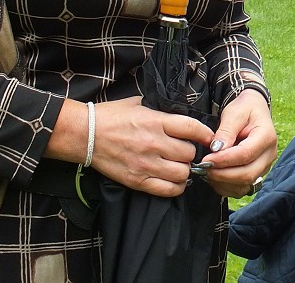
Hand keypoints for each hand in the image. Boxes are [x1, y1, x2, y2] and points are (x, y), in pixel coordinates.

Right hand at [88, 97, 215, 196]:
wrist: (85, 134)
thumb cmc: (112, 116)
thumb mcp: (140, 103)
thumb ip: (162, 111)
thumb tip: (182, 116)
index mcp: (157, 121)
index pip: (193, 129)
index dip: (205, 134)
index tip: (208, 138)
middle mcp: (155, 143)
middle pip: (189, 154)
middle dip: (191, 153)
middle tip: (186, 152)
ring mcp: (146, 164)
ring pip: (182, 173)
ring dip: (184, 170)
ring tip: (179, 166)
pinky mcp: (138, 181)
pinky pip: (167, 190)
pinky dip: (176, 187)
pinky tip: (174, 180)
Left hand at [196, 90, 276, 197]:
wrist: (253, 111)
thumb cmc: (244, 109)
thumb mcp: (234, 112)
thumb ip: (226, 130)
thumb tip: (216, 149)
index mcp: (267, 136)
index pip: (246, 154)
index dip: (224, 160)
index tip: (206, 158)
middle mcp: (269, 154)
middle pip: (247, 174)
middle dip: (222, 174)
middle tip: (203, 167)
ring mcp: (264, 166)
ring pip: (245, 185)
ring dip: (223, 182)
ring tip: (207, 171)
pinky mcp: (257, 174)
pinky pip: (241, 189)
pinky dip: (225, 187)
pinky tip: (214, 176)